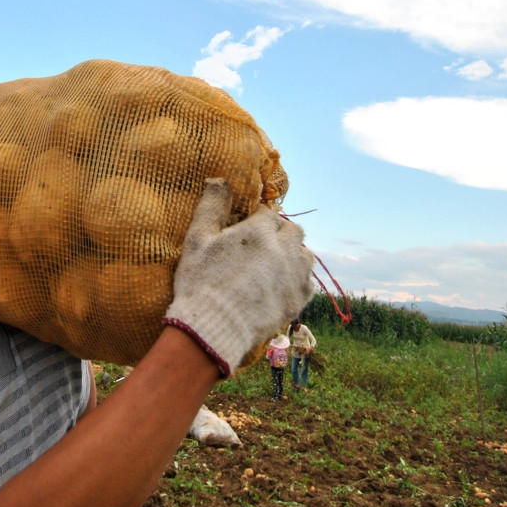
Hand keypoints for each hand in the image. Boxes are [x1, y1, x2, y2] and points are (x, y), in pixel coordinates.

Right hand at [163, 179, 313, 376]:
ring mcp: (295, 275)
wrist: (214, 328)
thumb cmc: (201, 282)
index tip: (246, 230)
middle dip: (280, 233)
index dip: (257, 220)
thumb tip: (219, 178)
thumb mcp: (197, 239)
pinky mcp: (298, 300)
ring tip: (276, 264)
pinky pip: (308, 283)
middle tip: (262, 246)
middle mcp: (284, 249)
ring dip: (294, 254)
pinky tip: (282, 285)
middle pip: (294, 231)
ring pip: (306, 254)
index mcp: (260, 230)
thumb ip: (211, 205)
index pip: (268, 214)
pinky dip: (298, 280)